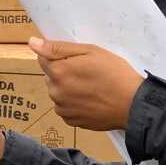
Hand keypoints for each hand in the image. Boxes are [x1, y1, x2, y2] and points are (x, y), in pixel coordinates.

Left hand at [29, 37, 144, 131]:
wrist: (133, 105)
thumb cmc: (115, 74)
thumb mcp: (90, 52)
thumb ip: (58, 48)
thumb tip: (32, 43)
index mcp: (58, 72)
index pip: (43, 58)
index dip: (59, 56)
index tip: (76, 59)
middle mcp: (55, 92)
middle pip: (51, 76)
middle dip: (64, 72)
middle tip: (88, 72)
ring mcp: (63, 109)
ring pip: (58, 93)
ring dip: (68, 89)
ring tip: (92, 87)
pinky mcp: (71, 121)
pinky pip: (66, 108)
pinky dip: (74, 103)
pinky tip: (91, 100)